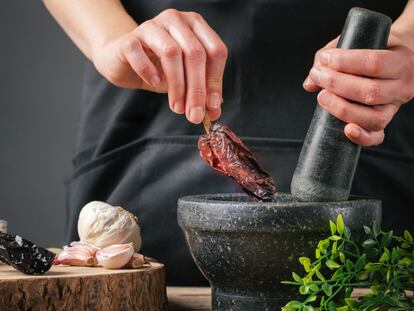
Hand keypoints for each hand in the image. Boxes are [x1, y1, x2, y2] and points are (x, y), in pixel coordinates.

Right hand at [92, 9, 227, 123]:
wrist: (124, 63)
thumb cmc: (159, 69)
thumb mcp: (185, 80)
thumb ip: (201, 92)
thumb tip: (214, 111)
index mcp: (196, 26)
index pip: (216, 51)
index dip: (215, 81)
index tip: (212, 108)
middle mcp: (176, 20)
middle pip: (196, 53)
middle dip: (197, 89)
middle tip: (195, 115)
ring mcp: (152, 26)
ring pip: (172, 52)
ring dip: (177, 85)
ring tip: (177, 107)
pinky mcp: (129, 38)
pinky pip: (140, 54)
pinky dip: (149, 72)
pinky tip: (155, 83)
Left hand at [303, 33, 413, 145]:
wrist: (399, 60)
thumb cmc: (375, 49)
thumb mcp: (359, 43)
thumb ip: (333, 56)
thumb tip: (310, 83)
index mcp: (402, 61)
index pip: (373, 63)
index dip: (344, 63)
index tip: (324, 59)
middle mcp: (402, 87)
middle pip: (370, 92)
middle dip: (337, 84)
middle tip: (318, 75)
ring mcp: (394, 107)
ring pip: (373, 117)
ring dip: (342, 109)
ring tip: (322, 96)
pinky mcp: (384, 121)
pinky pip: (376, 136)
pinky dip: (361, 137)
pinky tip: (346, 130)